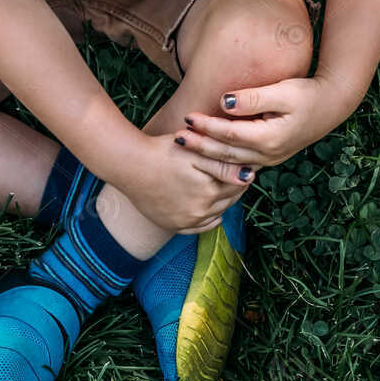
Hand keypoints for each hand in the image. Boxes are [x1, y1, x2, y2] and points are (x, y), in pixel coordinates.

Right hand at [119, 131, 256, 234]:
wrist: (129, 165)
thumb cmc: (161, 152)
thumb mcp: (195, 153)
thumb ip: (223, 166)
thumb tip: (250, 176)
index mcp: (210, 192)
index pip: (238, 184)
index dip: (243, 172)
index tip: (247, 163)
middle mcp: (200, 212)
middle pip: (229, 201)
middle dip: (235, 188)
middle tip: (238, 175)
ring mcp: (186, 221)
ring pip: (216, 214)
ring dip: (223, 203)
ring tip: (223, 188)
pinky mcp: (174, 225)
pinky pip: (200, 228)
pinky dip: (209, 220)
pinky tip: (213, 213)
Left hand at [177, 79, 343, 170]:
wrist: (331, 107)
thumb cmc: (307, 94)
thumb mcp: (283, 91)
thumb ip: (253, 98)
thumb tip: (224, 102)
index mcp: (270, 138)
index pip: (230, 134)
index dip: (207, 126)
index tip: (187, 116)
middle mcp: (268, 154)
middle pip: (226, 154)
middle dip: (199, 147)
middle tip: (176, 139)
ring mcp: (268, 159)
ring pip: (231, 163)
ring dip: (206, 156)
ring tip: (184, 148)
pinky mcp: (267, 157)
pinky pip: (238, 164)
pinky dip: (220, 162)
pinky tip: (204, 157)